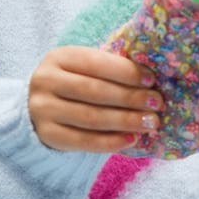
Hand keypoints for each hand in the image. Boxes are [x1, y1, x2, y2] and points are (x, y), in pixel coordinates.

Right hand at [28, 46, 161, 152]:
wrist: (40, 108)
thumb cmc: (74, 84)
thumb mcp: (84, 69)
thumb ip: (109, 69)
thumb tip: (150, 81)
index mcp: (58, 57)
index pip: (95, 63)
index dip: (126, 72)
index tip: (151, 81)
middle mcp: (45, 81)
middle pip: (94, 91)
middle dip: (130, 98)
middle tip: (157, 104)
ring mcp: (42, 109)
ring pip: (91, 117)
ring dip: (126, 120)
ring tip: (150, 123)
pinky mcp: (46, 135)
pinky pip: (83, 141)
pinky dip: (110, 142)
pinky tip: (131, 139)